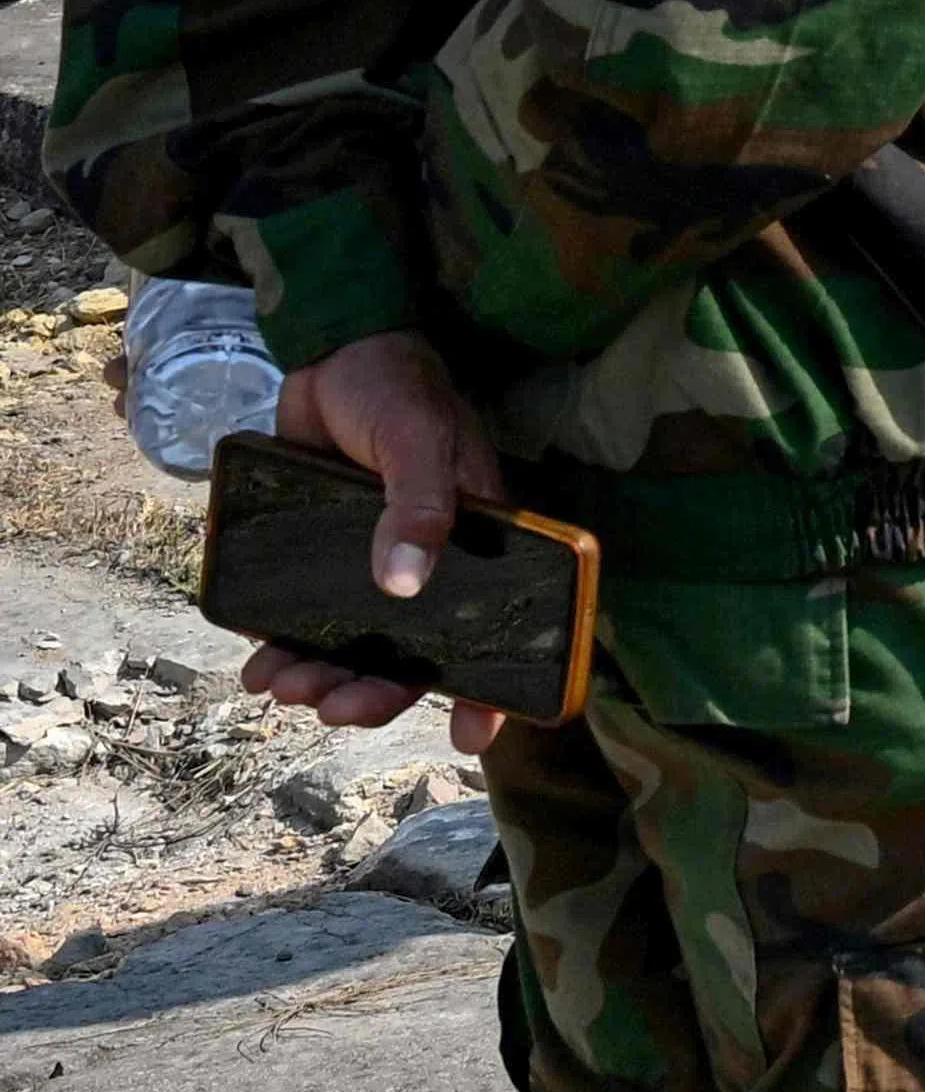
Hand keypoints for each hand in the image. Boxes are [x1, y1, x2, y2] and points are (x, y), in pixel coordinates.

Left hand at [243, 330, 510, 753]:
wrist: (329, 353)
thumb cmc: (397, 390)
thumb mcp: (419, 441)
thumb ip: (417, 508)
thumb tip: (402, 587)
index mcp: (480, 544)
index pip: (497, 629)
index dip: (490, 691)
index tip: (471, 738)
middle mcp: (433, 564)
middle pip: (417, 654)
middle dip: (376, 692)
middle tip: (331, 707)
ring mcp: (376, 562)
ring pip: (360, 646)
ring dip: (325, 677)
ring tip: (282, 688)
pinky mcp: (324, 555)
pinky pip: (308, 618)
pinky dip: (286, 648)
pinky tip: (260, 666)